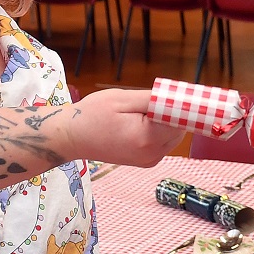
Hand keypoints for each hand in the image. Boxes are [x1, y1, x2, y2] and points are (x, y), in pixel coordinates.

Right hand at [67, 88, 183, 165]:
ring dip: (166, 121)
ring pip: (174, 135)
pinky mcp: (147, 161)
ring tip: (141, 112)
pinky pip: (164, 142)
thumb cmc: (92, 115)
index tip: (176, 92)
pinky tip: (140, 122)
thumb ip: (154, 99)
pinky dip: (159, 130)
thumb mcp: (122, 98)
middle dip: (173, 112)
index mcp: (147, 138)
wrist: (71, 138)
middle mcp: (152, 154)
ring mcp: (150, 160)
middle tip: (152, 100)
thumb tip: (180, 97)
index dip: (181, 104)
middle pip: (181, 128)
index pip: (181, 119)